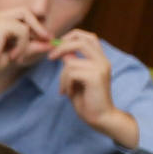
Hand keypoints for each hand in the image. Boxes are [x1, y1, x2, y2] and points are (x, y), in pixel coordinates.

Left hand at [54, 31, 138, 147]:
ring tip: (65, 89)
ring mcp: (100, 68)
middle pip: (81, 41)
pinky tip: (69, 93)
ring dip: (61, 77)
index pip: (88, 37)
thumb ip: (72, 64)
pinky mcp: (95, 77)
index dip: (71, 37)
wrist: (100, 117)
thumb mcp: (76, 78)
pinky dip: (65, 83)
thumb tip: (63, 53)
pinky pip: (71, 73)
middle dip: (61, 47)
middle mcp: (103, 60)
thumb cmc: (87, 99)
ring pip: (70, 62)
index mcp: (100, 59)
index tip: (56, 46)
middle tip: (50, 58)